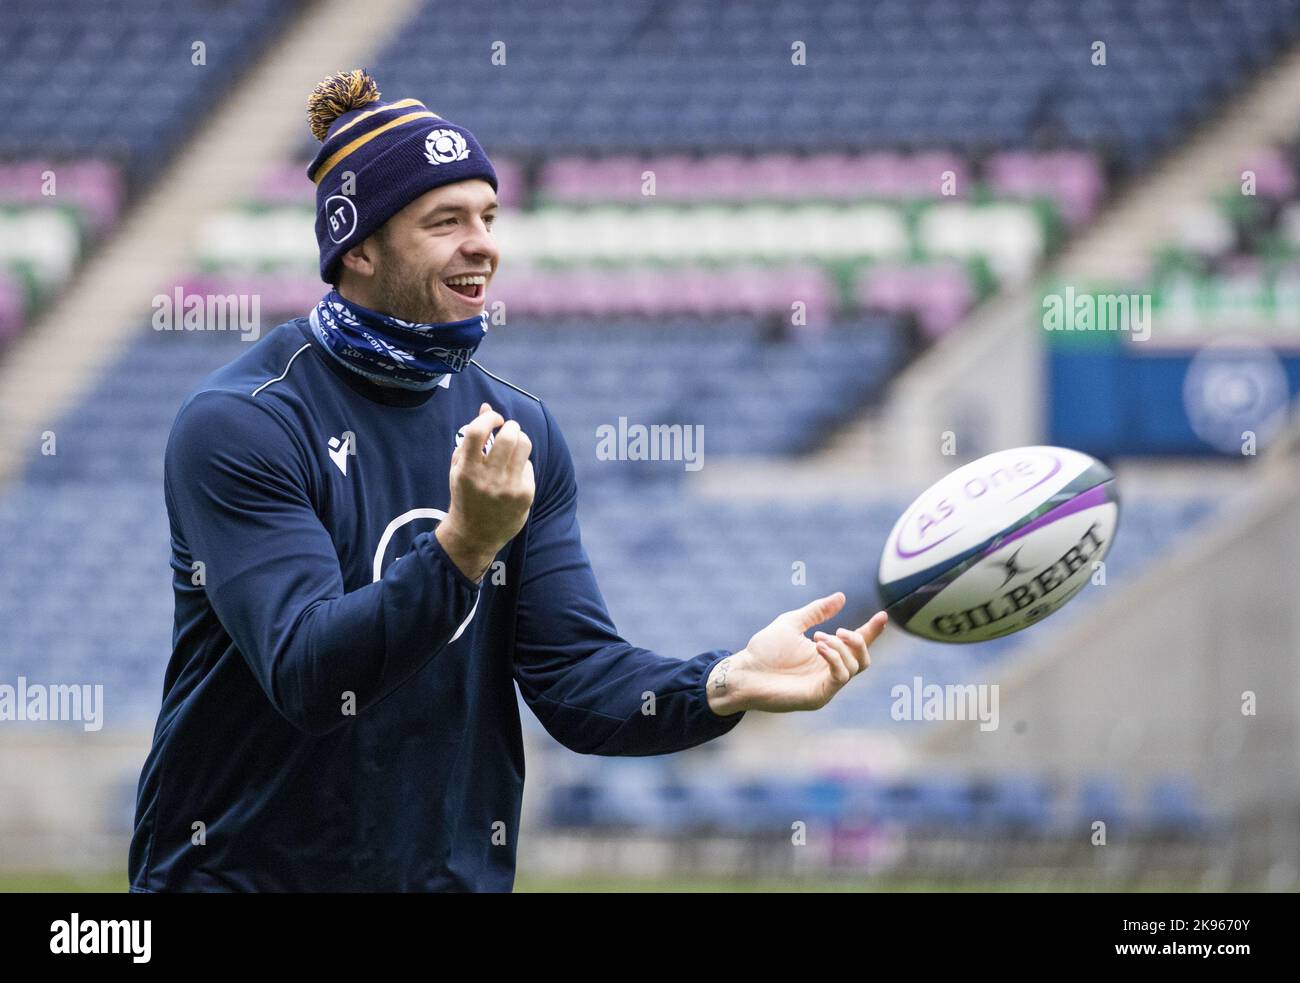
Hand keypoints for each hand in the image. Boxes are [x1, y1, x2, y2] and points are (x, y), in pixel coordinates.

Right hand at [436, 402, 535, 581]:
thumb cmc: (465, 495)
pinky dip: (521, 464)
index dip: (490, 418)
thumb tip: (486, 407)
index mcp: (467, 470)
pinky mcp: (525, 495)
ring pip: (523, 445)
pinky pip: (528, 465)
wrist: (474, 535)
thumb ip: (471, 437)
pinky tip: (513, 474)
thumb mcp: (460, 467)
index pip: (478, 432)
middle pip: (508, 435)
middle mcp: (488, 478)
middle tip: (508, 429)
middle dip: (510, 426)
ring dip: (520, 438)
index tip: (494, 418)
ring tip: (513, 446)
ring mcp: (508, 488)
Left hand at [707, 593, 886, 714]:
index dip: (871, 631)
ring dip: (840, 647)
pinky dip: (835, 659)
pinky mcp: (818, 696)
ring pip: (854, 667)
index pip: (855, 644)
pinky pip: (840, 678)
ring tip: (818, 639)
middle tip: (839, 629)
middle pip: (864, 659)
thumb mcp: (792, 623)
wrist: (743, 671)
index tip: (882, 615)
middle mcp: (829, 672)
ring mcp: (825, 686)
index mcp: (825, 655)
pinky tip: (819, 647)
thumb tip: (841, 597)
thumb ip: (817, 611)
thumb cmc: (763, 650)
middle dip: (859, 640)